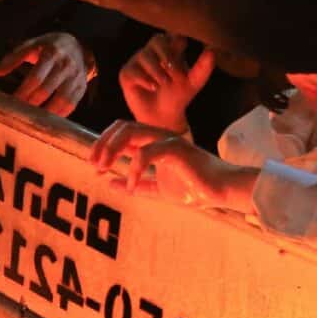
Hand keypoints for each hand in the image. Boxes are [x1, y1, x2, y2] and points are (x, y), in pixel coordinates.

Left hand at [0, 32, 93, 117]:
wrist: (79, 46)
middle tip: (19, 113)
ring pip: (61, 100)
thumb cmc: (50, 46)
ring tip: (32, 120)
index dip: (23, 91)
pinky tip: (48, 121)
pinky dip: (59, 114)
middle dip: (31, 104)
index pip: (36, 77)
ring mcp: (76, 77)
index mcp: (51, 53)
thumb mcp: (32, 45)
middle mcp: (66, 65)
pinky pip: (71, 105)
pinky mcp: (81, 87)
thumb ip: (12, 58)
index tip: (13, 101)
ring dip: (46, 112)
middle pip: (46, 90)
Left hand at [89, 122, 254, 209]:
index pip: (123, 131)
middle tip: (94, 165)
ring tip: (104, 169)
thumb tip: (111, 184)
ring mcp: (168, 140)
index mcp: (154, 143)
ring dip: (112, 148)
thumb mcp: (159, 189)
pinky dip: (133, 167)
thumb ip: (138, 186)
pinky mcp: (177, 149)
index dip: (103, 144)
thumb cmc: (195, 188)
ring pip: (132, 131)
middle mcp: (160, 137)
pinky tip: (131, 184)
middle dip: (103, 143)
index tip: (94, 166)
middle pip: (123, 126)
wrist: (222, 191)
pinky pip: (147, 152)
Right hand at [118, 33, 215, 131]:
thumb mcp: (195, 81)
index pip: (172, 35)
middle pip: (157, 40)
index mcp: (170, 48)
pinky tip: (152, 87)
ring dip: (157, 71)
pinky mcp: (126, 73)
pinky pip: (133, 69)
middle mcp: (152, 51)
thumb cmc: (178, 95)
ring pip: (145, 55)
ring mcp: (137, 61)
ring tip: (164, 84)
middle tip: (174, 72)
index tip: (183, 52)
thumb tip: (213, 49)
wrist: (164, 116)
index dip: (177, 41)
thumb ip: (204, 66)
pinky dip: (144, 79)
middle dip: (166, 54)